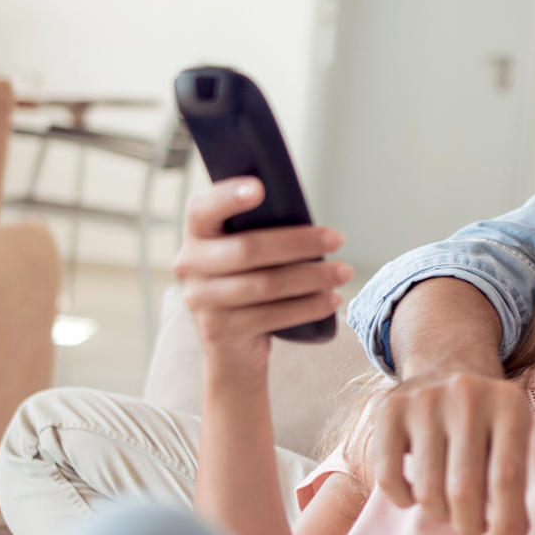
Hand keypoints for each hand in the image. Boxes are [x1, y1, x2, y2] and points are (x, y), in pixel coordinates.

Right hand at [173, 178, 350, 375]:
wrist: (230, 347)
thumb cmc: (247, 282)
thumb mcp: (243, 253)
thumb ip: (259, 231)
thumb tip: (308, 220)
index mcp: (197, 234)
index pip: (203, 209)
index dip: (228, 197)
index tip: (260, 188)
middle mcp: (190, 265)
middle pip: (248, 249)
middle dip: (299, 243)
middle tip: (337, 238)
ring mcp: (202, 301)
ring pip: (266, 284)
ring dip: (313, 277)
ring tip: (344, 272)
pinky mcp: (220, 331)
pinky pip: (273, 315)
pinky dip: (309, 307)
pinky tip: (332, 299)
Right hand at [369, 370, 531, 534]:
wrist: (446, 369)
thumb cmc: (485, 424)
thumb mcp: (511, 441)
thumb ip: (513, 490)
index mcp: (509, 405)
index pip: (506, 478)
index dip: (505, 522)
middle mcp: (467, 395)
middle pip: (464, 490)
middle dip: (469, 525)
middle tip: (471, 527)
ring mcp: (424, 400)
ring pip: (427, 491)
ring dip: (439, 514)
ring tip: (447, 506)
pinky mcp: (389, 409)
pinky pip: (389, 480)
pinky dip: (403, 500)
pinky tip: (416, 492)